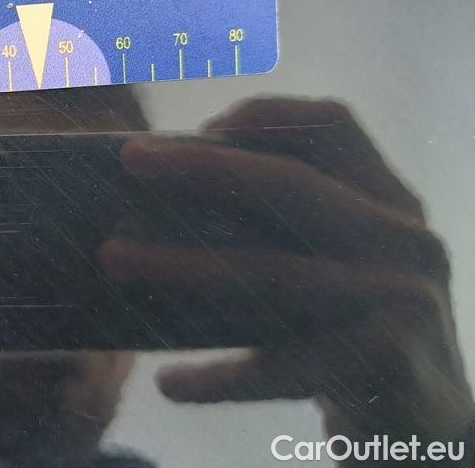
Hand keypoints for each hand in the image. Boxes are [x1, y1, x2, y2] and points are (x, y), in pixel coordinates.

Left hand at [100, 98, 473, 448]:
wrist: (433, 431)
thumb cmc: (352, 334)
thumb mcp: (333, 268)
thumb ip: (278, 231)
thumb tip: (153, 205)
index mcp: (389, 201)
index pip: (333, 125)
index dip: (265, 113)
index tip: (199, 124)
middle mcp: (405, 239)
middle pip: (292, 184)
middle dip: (202, 166)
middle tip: (129, 161)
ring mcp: (404, 299)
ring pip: (273, 272)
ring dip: (181, 265)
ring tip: (111, 259)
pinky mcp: (391, 363)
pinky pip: (283, 365)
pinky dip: (221, 376)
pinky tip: (170, 383)